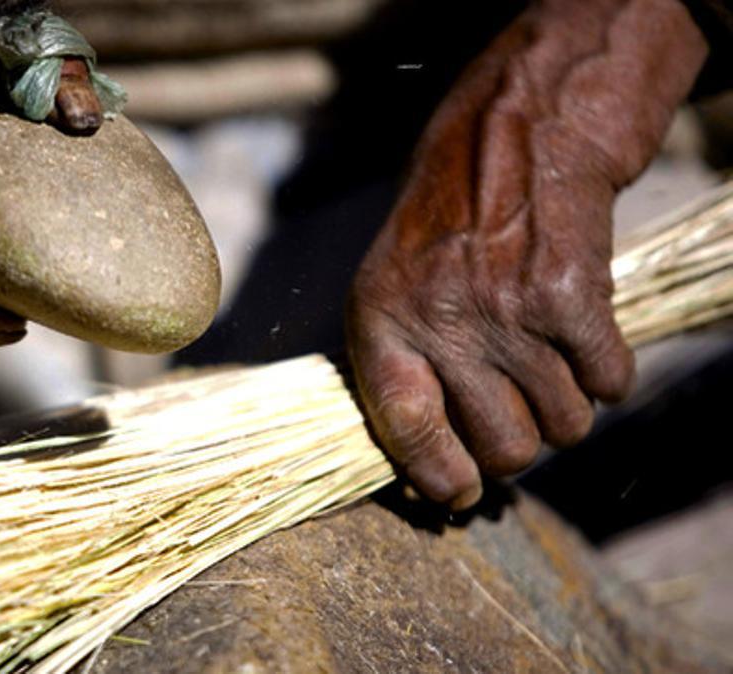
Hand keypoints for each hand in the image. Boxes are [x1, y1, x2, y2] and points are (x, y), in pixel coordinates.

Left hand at [346, 0, 707, 508]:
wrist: (512, 142)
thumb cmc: (442, 234)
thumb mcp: (388, 288)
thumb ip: (399, 373)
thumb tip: (433, 479)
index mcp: (382, 322)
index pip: (407, 429)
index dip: (438, 478)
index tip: (459, 496)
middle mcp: (442, 322)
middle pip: (503, 448)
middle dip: (515, 448)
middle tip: (513, 415)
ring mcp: (509, 312)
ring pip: (563, 426)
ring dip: (565, 412)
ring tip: (545, 368)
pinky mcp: (572, 298)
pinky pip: (609, 385)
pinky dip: (608, 377)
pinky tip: (583, 342)